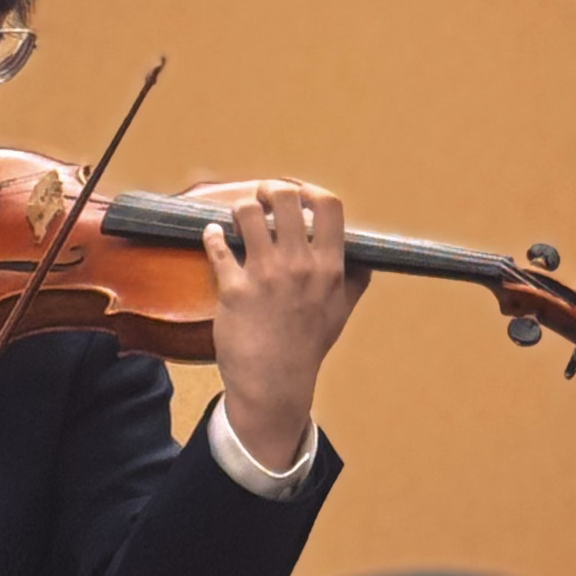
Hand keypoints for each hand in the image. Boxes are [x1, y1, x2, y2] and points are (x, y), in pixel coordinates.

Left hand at [200, 173, 364, 469]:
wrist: (274, 385)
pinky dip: (211, 235)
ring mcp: (266, 276)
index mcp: (329, 269)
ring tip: (239, 221)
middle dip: (267, 190)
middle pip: (283, 197)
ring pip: (247, 213)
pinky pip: (217, 245)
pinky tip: (213, 236)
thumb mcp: (339, 315)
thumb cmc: (306, 348)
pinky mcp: (234, 288)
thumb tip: (364, 260)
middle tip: (261, 201)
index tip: (296, 194)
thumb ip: (353, 283)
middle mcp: (300, 267)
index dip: (309, 190)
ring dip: (239, 210)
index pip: (329, 207)